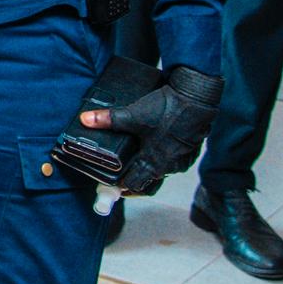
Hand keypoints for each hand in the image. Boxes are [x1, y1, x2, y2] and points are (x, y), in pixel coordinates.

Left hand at [79, 64, 220, 196]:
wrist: (197, 97)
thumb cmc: (167, 109)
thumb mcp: (133, 114)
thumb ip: (108, 120)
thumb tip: (85, 119)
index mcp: (154, 162)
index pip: (135, 185)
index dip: (122, 186)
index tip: (112, 183)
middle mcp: (170, 165)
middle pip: (149, 181)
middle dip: (136, 179)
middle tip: (123, 174)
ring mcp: (183, 159)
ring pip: (163, 170)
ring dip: (151, 168)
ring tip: (137, 159)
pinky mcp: (191, 149)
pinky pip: (176, 160)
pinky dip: (165, 158)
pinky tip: (157, 148)